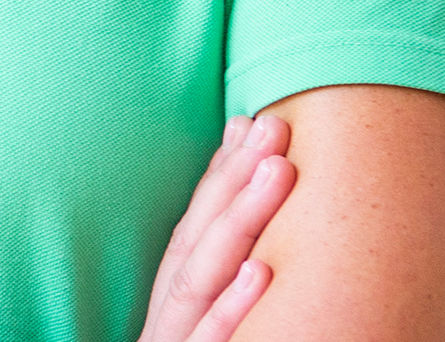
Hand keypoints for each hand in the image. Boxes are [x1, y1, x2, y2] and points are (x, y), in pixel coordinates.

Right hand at [139, 113, 295, 341]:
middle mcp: (166, 320)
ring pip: (197, 281)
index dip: (219, 175)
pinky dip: (231, 308)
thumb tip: (244, 175)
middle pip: (194, 243)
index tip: (250, 123)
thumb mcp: (199, 318)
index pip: (190, 229)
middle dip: (234, 180)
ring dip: (239, 221)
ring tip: (278, 170)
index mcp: (170, 303)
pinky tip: (262, 271)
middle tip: (273, 127)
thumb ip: (217, 266)